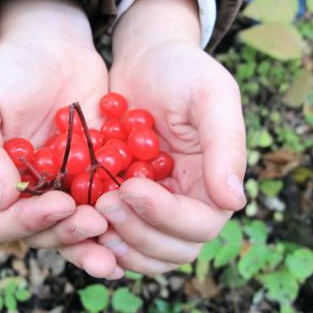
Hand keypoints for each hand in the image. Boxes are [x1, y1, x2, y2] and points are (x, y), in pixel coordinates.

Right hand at [0, 0, 121, 278]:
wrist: (54, 47)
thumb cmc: (8, 71)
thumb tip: (0, 198)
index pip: (5, 222)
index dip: (30, 222)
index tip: (61, 204)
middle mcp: (30, 192)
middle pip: (45, 233)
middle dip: (70, 234)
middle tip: (96, 223)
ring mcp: (65, 185)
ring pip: (78, 226)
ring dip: (97, 240)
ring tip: (119, 242)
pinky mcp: (97, 173)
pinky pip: (108, 200)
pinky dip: (123, 213)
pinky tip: (143, 218)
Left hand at [96, 0, 246, 274]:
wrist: (146, 61)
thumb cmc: (182, 72)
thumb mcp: (211, 96)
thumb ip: (225, 146)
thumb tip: (234, 201)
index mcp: (212, 184)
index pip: (200, 223)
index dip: (166, 215)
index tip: (131, 187)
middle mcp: (186, 203)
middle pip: (173, 249)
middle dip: (138, 233)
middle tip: (104, 203)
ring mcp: (155, 207)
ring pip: (144, 252)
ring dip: (118, 244)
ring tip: (90, 216)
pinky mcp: (126, 202)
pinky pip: (116, 236)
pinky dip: (98, 237)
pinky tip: (77, 219)